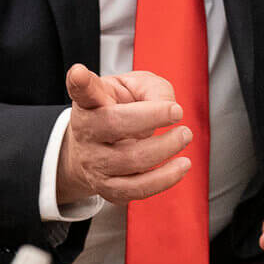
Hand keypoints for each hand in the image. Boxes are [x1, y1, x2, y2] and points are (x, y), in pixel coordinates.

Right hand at [54, 64, 192, 206]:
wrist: (97, 148)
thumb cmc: (119, 110)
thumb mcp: (133, 87)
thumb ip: (152, 89)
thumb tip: (169, 106)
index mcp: (90, 103)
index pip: (82, 91)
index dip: (80, 83)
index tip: (79, 73)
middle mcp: (87, 132)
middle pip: (113, 125)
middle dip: (151, 118)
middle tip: (177, 112)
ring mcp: (95, 162)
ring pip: (130, 160)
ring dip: (165, 148)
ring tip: (184, 135)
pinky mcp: (107, 187)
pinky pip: (137, 189)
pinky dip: (165, 179)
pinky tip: (180, 166)